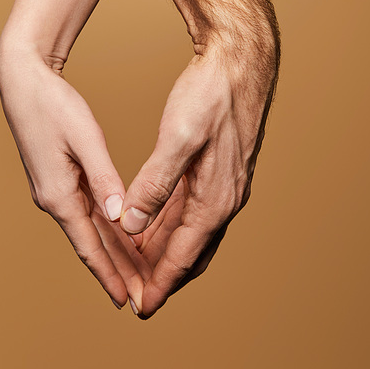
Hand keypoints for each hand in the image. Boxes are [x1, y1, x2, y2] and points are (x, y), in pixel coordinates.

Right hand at [0, 50, 148, 310]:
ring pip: (90, 229)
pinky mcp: (58, 178)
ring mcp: (54, 190)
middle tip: (140, 296)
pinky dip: (104, 227)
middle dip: (116, 270)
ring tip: (136, 273)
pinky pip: (86, 211)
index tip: (127, 300)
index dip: (109, 274)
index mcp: (59, 195)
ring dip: (112, 251)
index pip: (89, 246)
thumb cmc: (54, 106)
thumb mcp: (85, 139)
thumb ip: (103, 177)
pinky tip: (120, 234)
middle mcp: (54, 199)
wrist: (24, 84)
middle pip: (90, 243)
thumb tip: (119, 216)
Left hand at [120, 40, 276, 316]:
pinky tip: (152, 222)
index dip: (159, 282)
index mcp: (216, 198)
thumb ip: (155, 184)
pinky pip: (193, 209)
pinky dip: (171, 223)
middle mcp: (225, 198)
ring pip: (191, 231)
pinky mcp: (219, 169)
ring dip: (165, 249)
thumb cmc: (211, 95)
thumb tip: (130, 223)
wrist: (240, 62)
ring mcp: (224, 184)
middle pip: (190, 251)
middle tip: (135, 292)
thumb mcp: (178, 138)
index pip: (184, 256)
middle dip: (162, 274)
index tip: (140, 306)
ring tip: (136, 263)